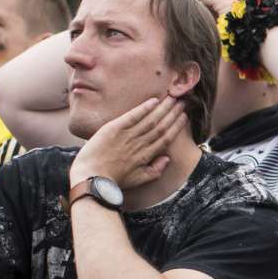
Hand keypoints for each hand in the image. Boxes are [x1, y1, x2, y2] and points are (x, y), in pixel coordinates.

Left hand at [69, 96, 184, 188]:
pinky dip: (144, 108)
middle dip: (173, 113)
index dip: (177, 126)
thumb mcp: (139, 180)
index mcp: (147, 156)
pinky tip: (154, 101)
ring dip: (163, 108)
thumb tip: (168, 159)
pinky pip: (133, 116)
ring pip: (151, 119)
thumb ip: (156, 170)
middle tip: (183, 101)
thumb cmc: (114, 180)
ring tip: (172, 97)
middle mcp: (141, 144)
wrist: (92, 177)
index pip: (166, 137)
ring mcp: (128, 135)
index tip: (185, 116)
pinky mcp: (115, 128)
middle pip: (161, 125)